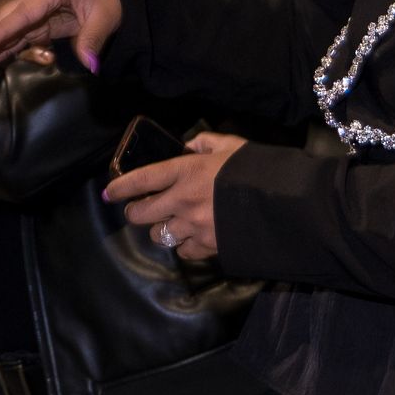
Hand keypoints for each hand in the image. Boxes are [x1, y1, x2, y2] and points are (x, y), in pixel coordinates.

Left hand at [101, 131, 245, 263]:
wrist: (284, 204)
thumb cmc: (256, 169)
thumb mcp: (232, 146)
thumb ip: (205, 143)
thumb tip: (190, 147)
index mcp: (186, 171)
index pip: (141, 179)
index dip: (121, 186)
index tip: (110, 192)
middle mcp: (183, 201)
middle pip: (142, 214)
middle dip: (135, 212)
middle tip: (140, 209)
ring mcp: (194, 226)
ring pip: (160, 235)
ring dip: (161, 229)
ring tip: (170, 224)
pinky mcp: (208, 246)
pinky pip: (184, 251)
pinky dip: (184, 246)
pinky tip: (192, 238)